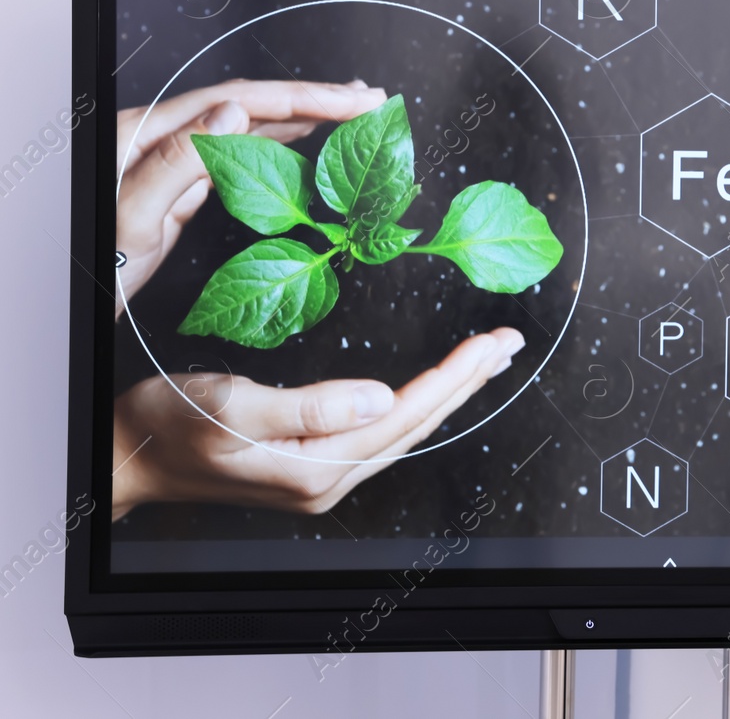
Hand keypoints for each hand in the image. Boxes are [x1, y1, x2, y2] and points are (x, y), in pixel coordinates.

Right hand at [110, 328, 524, 519]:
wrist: (131, 454)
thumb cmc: (169, 426)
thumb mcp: (233, 407)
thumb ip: (310, 406)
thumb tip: (381, 397)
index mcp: (317, 466)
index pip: (406, 414)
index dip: (454, 376)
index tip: (491, 343)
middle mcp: (329, 476)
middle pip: (417, 423)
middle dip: (468, 381)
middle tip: (508, 344)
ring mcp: (323, 472)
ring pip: (406, 427)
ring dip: (449, 390)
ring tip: (484, 358)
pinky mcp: (314, 461)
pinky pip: (383, 430)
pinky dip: (417, 401)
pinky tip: (431, 386)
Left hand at [115, 79, 387, 312]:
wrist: (82, 299)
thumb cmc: (98, 267)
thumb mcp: (136, 217)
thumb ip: (181, 161)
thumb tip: (236, 112)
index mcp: (148, 132)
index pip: (242, 100)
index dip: (304, 96)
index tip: (352, 101)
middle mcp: (163, 135)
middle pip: (250, 103)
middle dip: (312, 97)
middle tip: (367, 98)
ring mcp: (174, 157)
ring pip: (249, 123)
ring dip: (302, 114)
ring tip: (348, 109)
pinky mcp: (183, 181)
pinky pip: (242, 151)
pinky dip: (281, 139)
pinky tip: (303, 138)